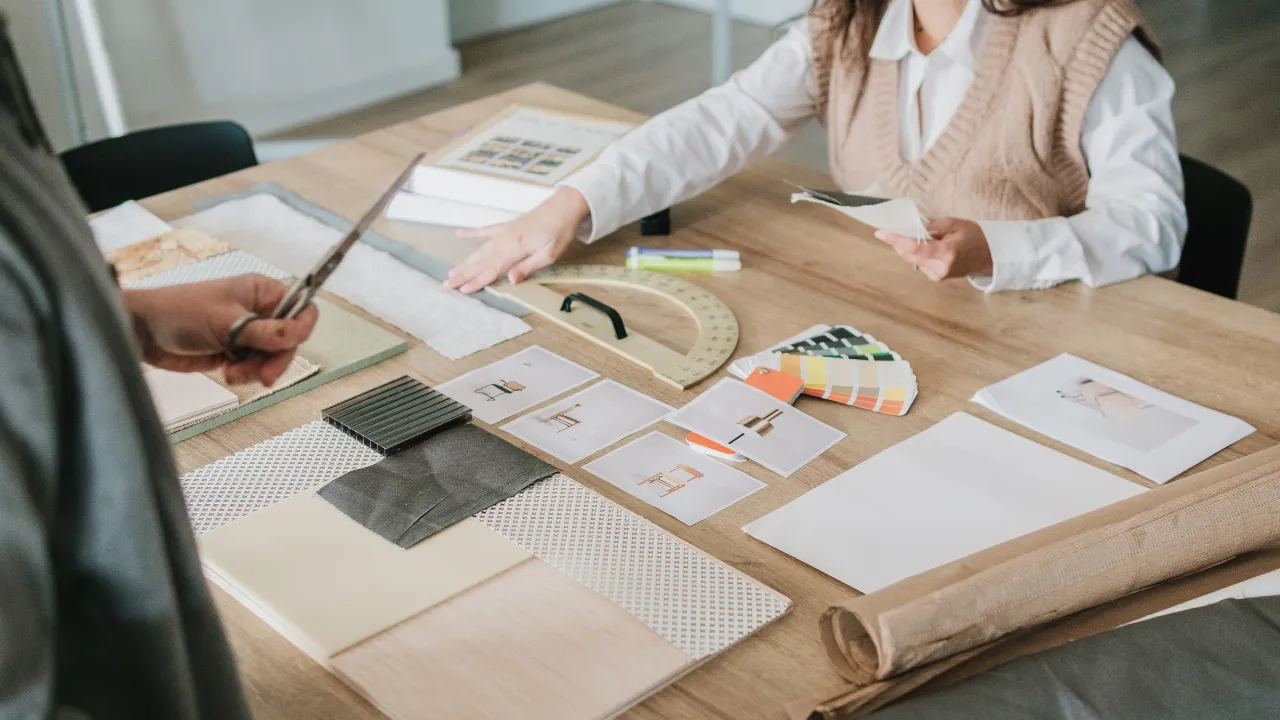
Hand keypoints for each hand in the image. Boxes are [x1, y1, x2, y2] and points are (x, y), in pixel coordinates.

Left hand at [123, 274, 318, 385]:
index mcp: (261, 292)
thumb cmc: (177, 312)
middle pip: (289, 340)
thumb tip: (296, 333)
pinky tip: (228, 372)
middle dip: (276, 359)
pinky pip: (255, 367)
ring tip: (234, 372)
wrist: (144, 333)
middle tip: (264, 375)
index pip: (301, 309)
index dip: (300, 328)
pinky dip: (245, 374)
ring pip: (272, 358)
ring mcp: (247, 332)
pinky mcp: (235, 351)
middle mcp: (257, 311)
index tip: (291, 344)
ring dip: (257, 370)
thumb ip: (264, 332)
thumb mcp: (225, 322)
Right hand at [444, 186, 589, 292]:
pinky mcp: (506, 226)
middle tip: (446, 284)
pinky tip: (459, 234)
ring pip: (480, 249)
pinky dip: (471, 233)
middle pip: (481, 261)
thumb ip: (528, 267)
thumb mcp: (550, 254)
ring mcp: (504, 232)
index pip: (492, 269)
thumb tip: (510, 281)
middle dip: (464, 274)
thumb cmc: (559, 232)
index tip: (462, 290)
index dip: (477, 281)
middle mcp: (505, 240)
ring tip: (450, 271)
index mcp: (516, 248)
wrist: (563, 206)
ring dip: (465, 261)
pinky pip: (485, 230)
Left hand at [875, 218, 993, 280]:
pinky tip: (924, 246)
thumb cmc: (974, 236)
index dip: (896, 239)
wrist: (988, 256)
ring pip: (911, 259)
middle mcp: (940, 267)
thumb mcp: (955, 223)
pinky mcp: (935, 277)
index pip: (915, 247)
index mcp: (947, 252)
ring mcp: (937, 275)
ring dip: (905, 247)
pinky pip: (917, 263)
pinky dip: (915, 253)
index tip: (881, 232)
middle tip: (890, 229)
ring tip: (909, 234)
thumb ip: (931, 226)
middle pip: (909, 254)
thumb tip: (910, 229)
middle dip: (898, 241)